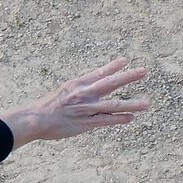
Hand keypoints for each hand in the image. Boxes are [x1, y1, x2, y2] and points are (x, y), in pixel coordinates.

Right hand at [0, 59, 150, 144]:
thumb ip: (81, 88)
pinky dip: (119, 119)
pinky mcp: (85, 123)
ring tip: (147, 103)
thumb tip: (94, 85)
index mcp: (78, 83)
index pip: (99, 72)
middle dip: (128, 76)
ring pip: (112, 104)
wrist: (36, 119)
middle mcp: (84, 93)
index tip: (126, 60)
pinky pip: (105, 120)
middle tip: (144, 71)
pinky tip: (131, 118)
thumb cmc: (49, 106)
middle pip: (110, 83)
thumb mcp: (65, 91)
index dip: (114, 66)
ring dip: (131, 103)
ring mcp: (86, 108)